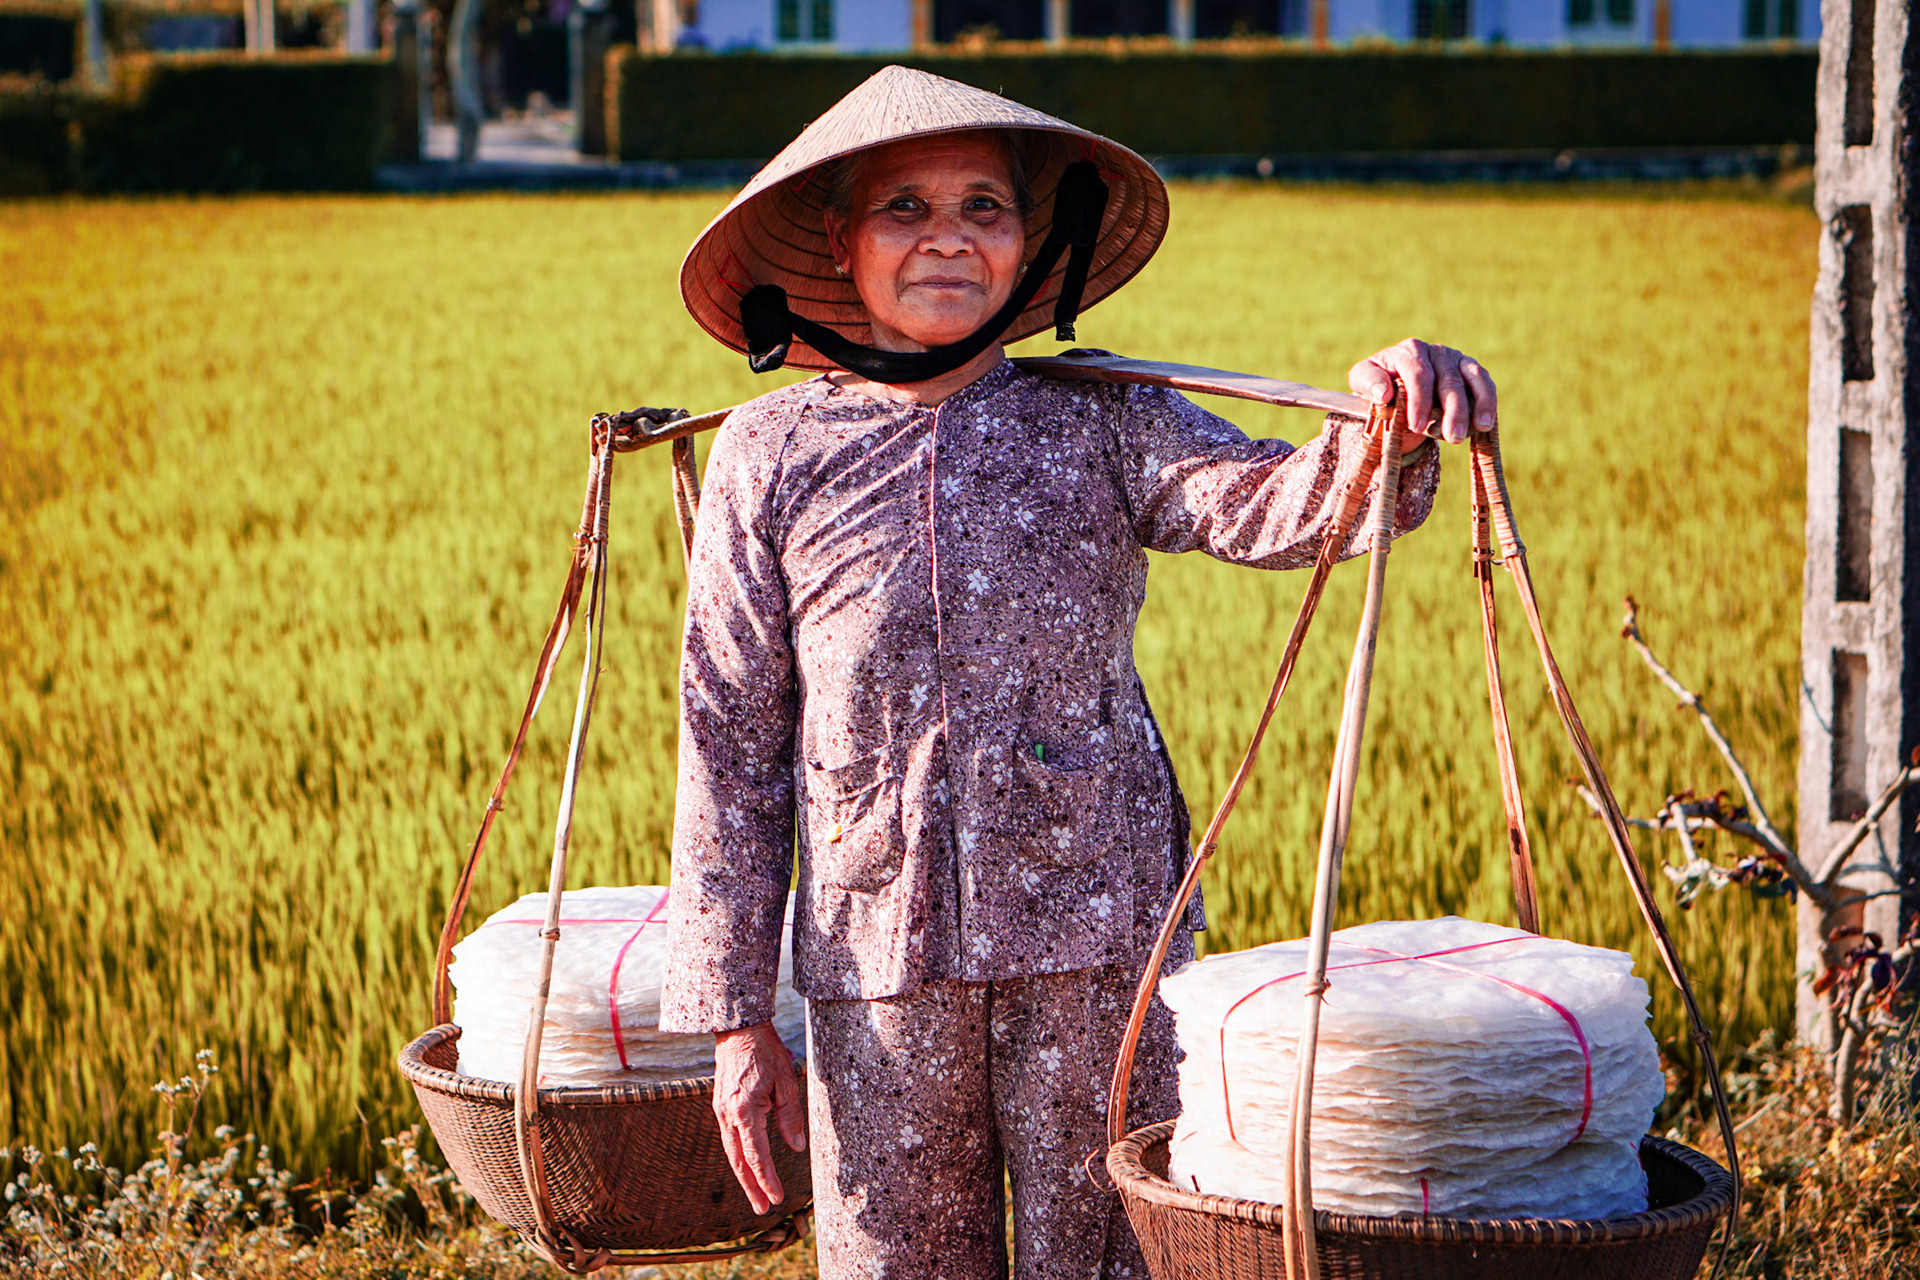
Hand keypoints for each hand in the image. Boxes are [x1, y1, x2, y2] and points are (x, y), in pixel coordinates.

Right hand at [713, 1021, 805, 1214]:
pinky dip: (738, 1156)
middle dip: (751, 1187)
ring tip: (756, 1195)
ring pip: (732, 1152)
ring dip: (744, 1175)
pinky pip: (729, 1138)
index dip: (767, 1178)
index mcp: (745, 1111)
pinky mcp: (720, 1106)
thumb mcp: (785, 1082)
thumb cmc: (765, 1052)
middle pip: (739, 1161)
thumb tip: (796, 1147)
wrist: (738, 1030)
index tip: (776, 1197)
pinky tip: (747, 1166)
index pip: (757, 1155)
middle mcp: (728, 1115)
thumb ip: (790, 1116)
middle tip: (762, 1209)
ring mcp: (721, 1111)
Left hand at [1348, 339, 1498, 445]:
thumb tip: (1383, 393)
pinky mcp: (1471, 371)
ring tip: (1474, 431)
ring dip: (1475, 408)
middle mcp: (1436, 352)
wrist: (1398, 385)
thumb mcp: (1363, 380)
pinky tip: (1485, 424)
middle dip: (1451, 411)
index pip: (1419, 374)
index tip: (1416, 426)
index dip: (1419, 401)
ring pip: (1472, 381)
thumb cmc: (1380, 384)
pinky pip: (1485, 384)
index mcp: (1409, 351)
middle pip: (1449, 381)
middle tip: (1451, 437)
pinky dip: (1488, 404)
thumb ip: (1368, 382)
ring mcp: (1457, 359)